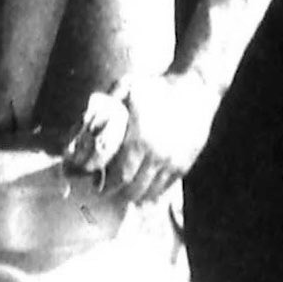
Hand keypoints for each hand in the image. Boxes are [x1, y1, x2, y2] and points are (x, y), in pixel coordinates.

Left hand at [88, 71, 222, 206]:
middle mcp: (157, 154)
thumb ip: (108, 104)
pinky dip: (154, 192)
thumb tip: (86, 118)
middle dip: (119, 192)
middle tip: (108, 189)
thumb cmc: (158, 86)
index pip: (120, 174)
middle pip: (133, 188)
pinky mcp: (185, 164)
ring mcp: (173, 162)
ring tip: (126, 191)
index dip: (107, 183)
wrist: (195, 89)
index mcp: (140, 137)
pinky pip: (166, 188)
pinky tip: (145, 189)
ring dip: (136, 195)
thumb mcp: (129, 87)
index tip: (97, 183)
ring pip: (151, 192)